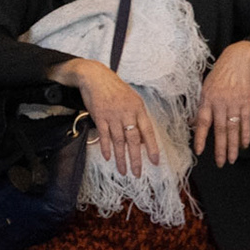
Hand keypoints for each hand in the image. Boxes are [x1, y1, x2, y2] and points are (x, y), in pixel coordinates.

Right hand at [56, 59, 160, 176]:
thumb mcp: (132, 99)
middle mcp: (127, 113)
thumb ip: (138, 118)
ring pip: (118, 140)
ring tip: (123, 171)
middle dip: (136, 159)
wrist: (94, 76)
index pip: (148, 131)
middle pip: (133, 139)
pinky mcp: (99, 116)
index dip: (152, 148)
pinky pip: (104, 135)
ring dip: (121, 158)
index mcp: (138, 108)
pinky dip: (106, 147)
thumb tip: (143, 139)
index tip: (155, 162)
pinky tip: (108, 157)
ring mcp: (112, 115)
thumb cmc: (114, 88)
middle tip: (137, 173)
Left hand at [194, 40, 249, 165]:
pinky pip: (246, 121)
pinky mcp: (246, 102)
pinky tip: (245, 144)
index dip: (201, 138)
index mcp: (206, 99)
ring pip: (233, 128)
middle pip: (220, 130)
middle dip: (220, 148)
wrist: (238, 60)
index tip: (199, 151)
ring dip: (233, 145)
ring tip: (233, 158)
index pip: (202, 122)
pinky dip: (246, 134)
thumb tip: (195, 123)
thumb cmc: (220, 74)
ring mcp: (234, 103)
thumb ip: (201, 106)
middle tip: (221, 162)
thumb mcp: (205, 87)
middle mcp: (219, 103)